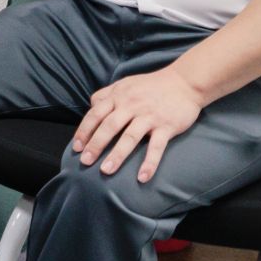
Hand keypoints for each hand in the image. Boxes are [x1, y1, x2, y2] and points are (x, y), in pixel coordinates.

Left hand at [70, 67, 204, 182]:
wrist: (184, 82)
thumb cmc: (151, 85)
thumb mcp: (125, 84)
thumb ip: (107, 94)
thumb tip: (91, 106)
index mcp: (119, 96)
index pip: (96, 114)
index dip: (84, 131)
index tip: (76, 147)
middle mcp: (131, 106)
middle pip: (109, 126)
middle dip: (95, 145)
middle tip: (85, 162)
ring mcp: (149, 116)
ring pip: (129, 137)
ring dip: (117, 155)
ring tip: (106, 170)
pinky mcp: (166, 126)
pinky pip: (156, 147)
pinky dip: (149, 163)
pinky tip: (142, 177)